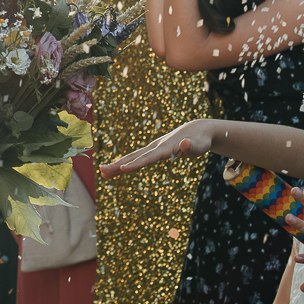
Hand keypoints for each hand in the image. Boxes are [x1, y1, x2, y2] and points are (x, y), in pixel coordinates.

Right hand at [100, 118, 214, 178]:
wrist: (197, 130)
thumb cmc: (200, 140)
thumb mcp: (200, 145)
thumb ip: (191, 146)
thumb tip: (185, 144)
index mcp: (165, 148)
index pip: (149, 158)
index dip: (136, 164)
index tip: (123, 169)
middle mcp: (155, 147)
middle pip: (134, 157)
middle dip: (118, 165)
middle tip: (102, 171)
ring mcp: (153, 148)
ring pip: (132, 157)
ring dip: (117, 165)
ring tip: (102, 172)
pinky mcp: (153, 151)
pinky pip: (137, 158)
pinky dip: (125, 163)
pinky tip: (116, 169)